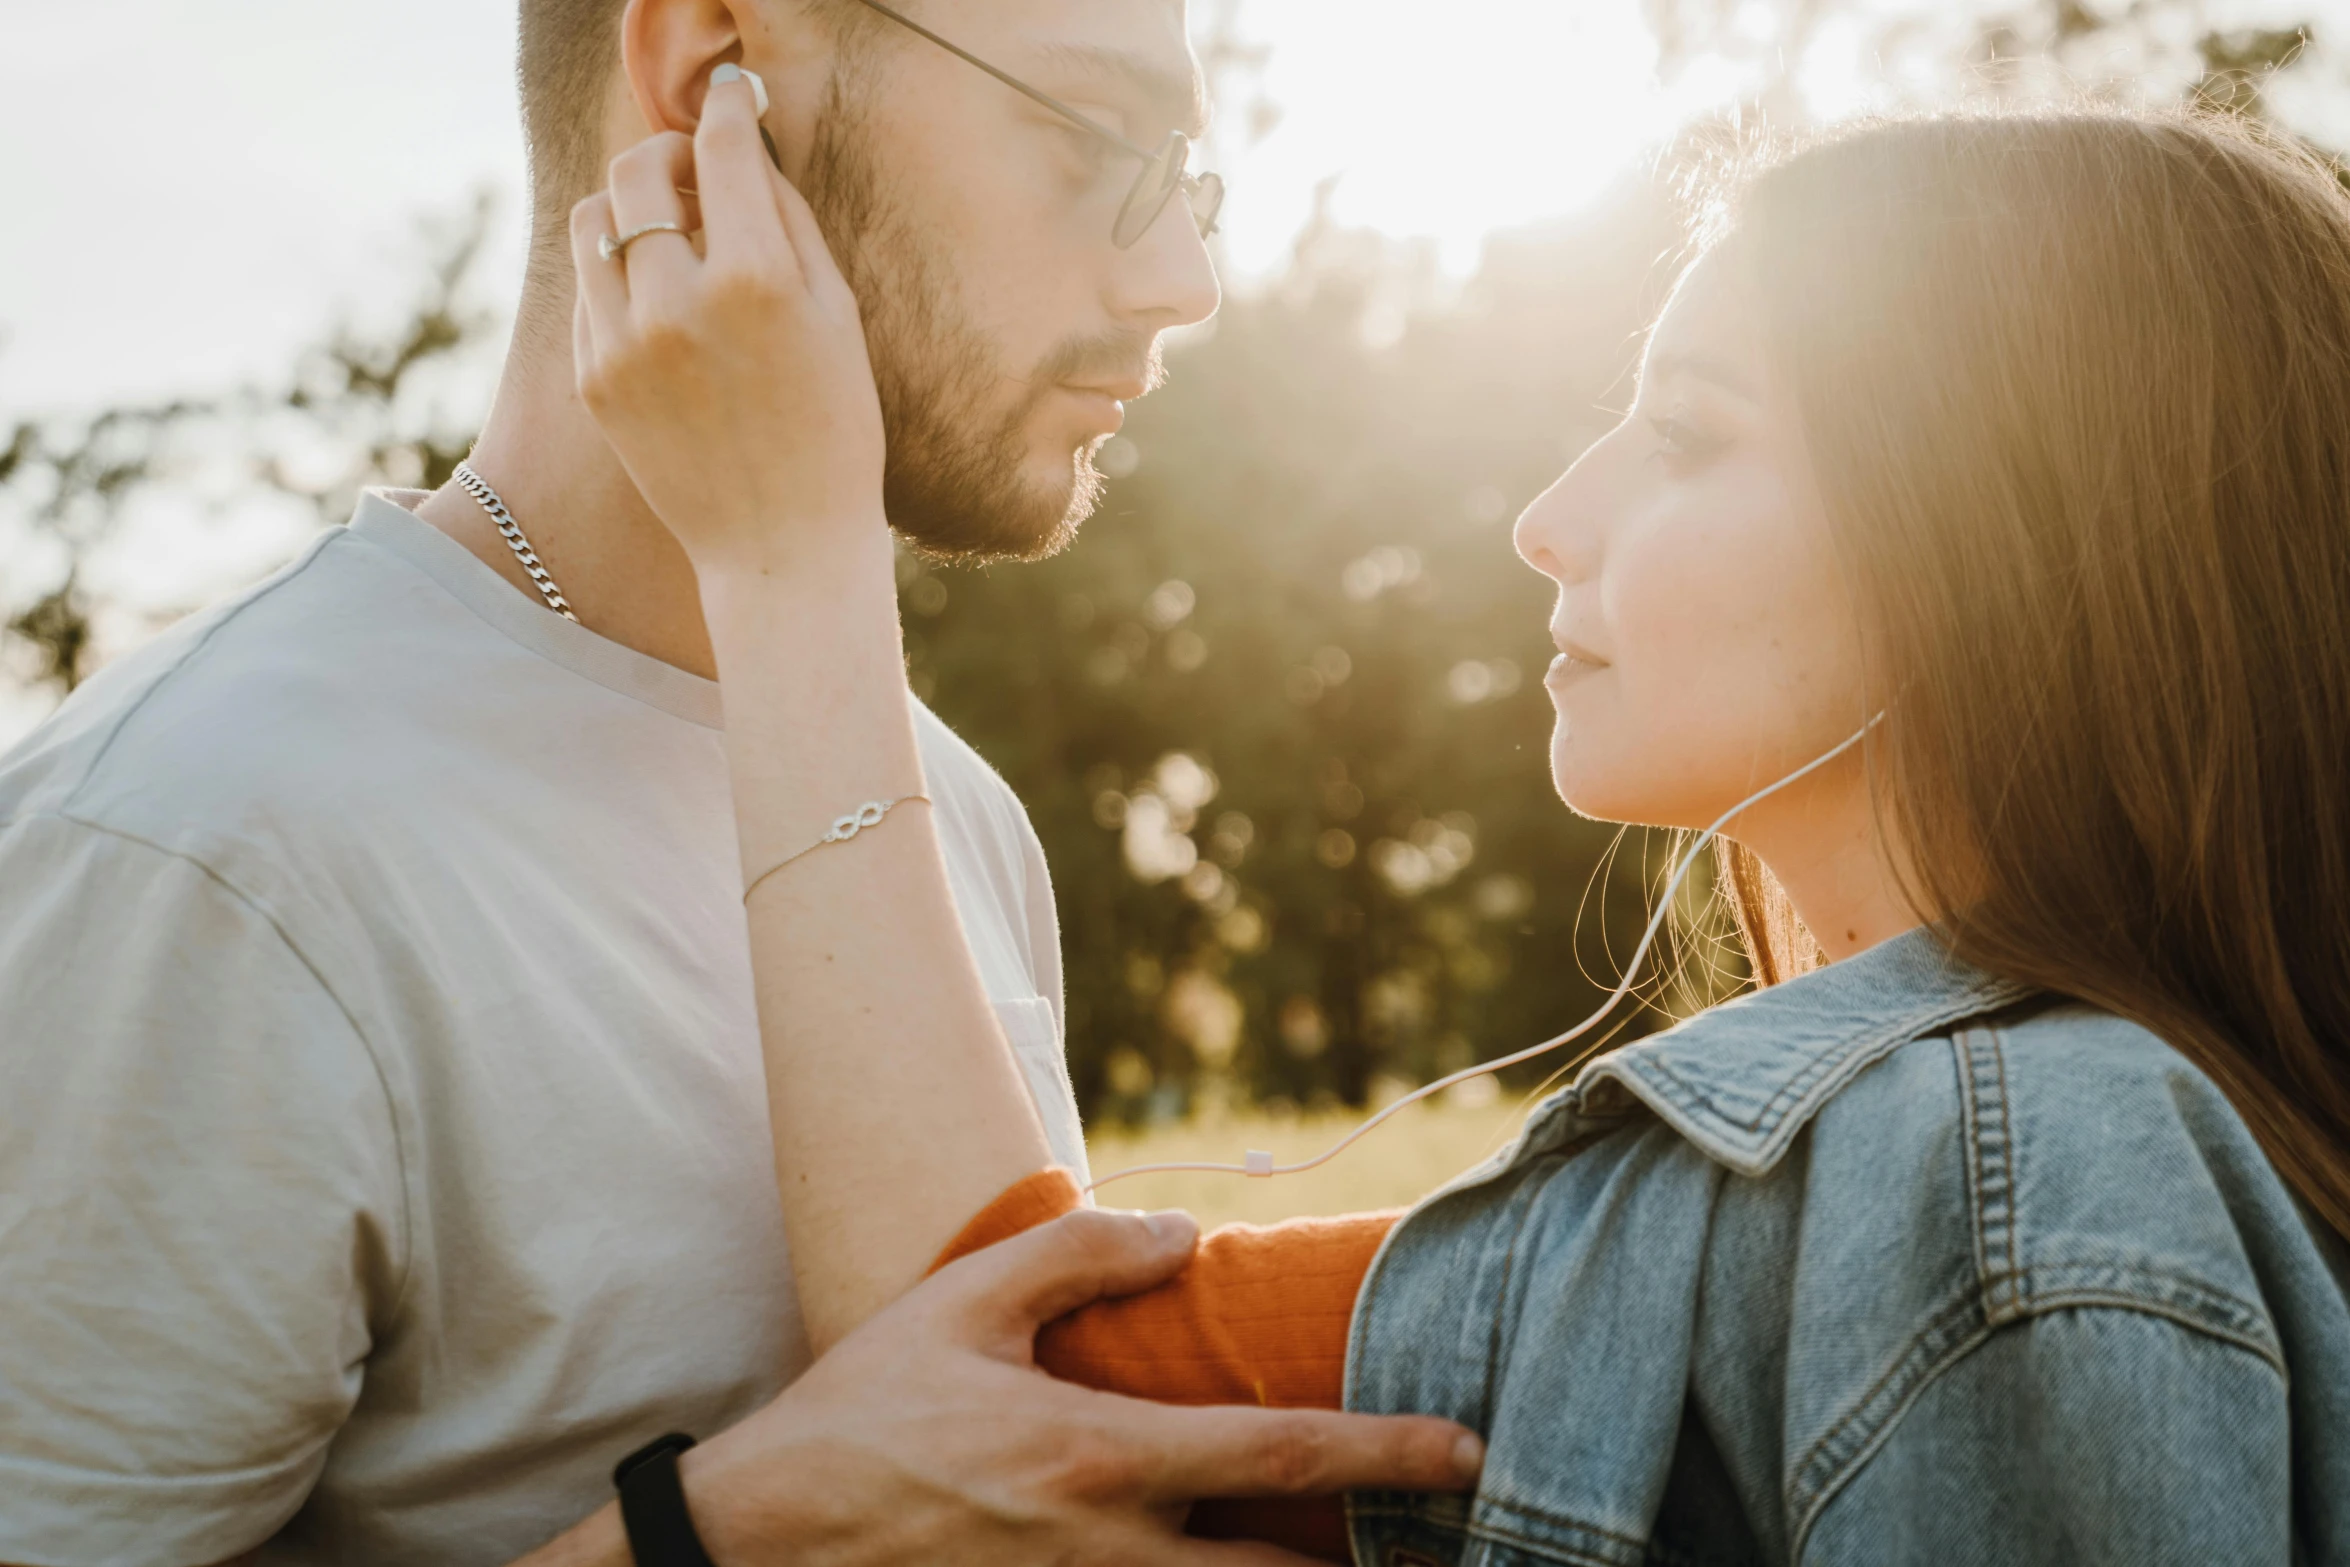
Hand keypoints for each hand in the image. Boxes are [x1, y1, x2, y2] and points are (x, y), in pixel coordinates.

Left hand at [569, 73, 885, 583]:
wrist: (782, 545)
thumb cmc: (834, 432)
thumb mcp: (839, 319)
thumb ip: (790, 224)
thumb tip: (747, 152)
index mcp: (756, 281)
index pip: (720, 150)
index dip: (725, 110)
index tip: (729, 99)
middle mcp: (679, 303)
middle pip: (636, 169)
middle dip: (667, 153)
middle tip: (698, 175)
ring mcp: (625, 342)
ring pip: (596, 220)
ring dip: (633, 209)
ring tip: (674, 240)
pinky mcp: (594, 378)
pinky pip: (591, 289)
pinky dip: (623, 277)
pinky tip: (667, 310)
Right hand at [682, 1207, 1483, 1565]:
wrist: (763, 1538)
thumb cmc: (864, 1410)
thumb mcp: (964, 1300)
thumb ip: (1079, 1253)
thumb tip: (1183, 1235)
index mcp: (1096, 1459)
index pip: (1275, 1456)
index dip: (1385, 1452)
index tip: (1467, 1446)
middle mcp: (1105, 1553)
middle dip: (1370, 1563)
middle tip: (1443, 1533)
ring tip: (1353, 1554)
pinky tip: (1233, 1564)